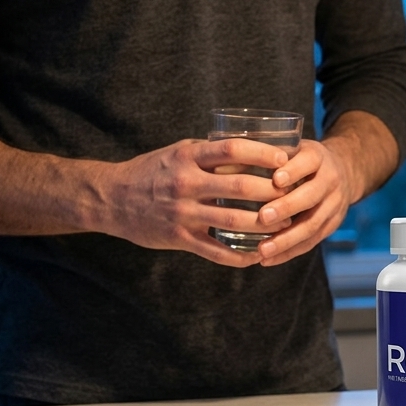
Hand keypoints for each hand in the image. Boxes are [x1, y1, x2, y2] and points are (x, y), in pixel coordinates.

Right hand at [101, 138, 293, 266]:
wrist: (112, 198)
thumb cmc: (153, 171)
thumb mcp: (179, 153)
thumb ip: (211, 153)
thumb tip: (253, 149)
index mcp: (188, 157)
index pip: (232, 150)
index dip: (262, 154)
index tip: (284, 159)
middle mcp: (186, 183)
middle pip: (240, 187)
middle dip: (272, 193)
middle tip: (294, 195)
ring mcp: (183, 213)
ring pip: (233, 221)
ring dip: (264, 226)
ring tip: (285, 226)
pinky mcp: (179, 238)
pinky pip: (216, 251)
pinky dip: (241, 256)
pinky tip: (259, 255)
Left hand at [254, 137, 359, 266]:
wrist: (342, 172)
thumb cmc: (300, 159)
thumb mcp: (289, 149)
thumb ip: (263, 158)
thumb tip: (220, 170)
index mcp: (318, 157)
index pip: (309, 163)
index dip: (294, 172)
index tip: (275, 180)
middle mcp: (330, 180)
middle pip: (312, 196)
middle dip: (287, 207)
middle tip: (263, 217)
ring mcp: (334, 205)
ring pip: (312, 225)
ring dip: (286, 239)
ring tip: (262, 249)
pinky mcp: (331, 225)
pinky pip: (311, 242)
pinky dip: (288, 252)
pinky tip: (267, 259)